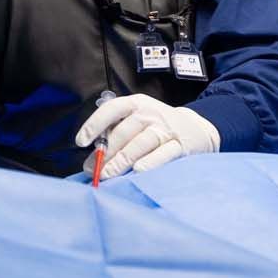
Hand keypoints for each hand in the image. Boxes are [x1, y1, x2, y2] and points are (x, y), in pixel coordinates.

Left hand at [76, 93, 220, 178]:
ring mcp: (166, 129)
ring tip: (108, 174)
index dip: (95, 124)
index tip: (81, 141)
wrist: (196, 129)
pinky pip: (164, 153)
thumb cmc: (156, 127)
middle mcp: (150, 113)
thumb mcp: (136, 121)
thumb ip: (115, 134)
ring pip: (141, 143)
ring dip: (122, 160)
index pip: (112, 109)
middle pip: (124, 131)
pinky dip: (151, 161)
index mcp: (136, 103)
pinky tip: (138, 170)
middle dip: (106, 152)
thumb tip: (91, 160)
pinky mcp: (179, 145)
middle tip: (93, 169)